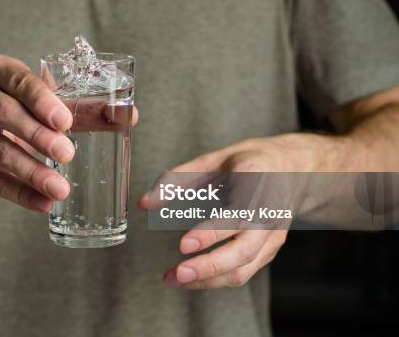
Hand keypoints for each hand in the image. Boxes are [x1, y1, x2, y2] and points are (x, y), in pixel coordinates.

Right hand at [0, 54, 75, 212]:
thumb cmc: (18, 111)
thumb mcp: (43, 103)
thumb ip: (83, 108)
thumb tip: (129, 116)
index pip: (19, 81)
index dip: (41, 100)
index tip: (66, 121)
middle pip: (4, 113)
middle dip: (37, 135)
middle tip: (67, 153)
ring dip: (31, 171)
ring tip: (60, 189)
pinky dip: (19, 194)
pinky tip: (43, 203)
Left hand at [139, 133, 338, 288]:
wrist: (294, 171)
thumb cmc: (250, 163)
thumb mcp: (214, 160)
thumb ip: (178, 180)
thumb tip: (145, 203)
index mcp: (257, 184)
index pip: (236, 215)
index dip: (211, 233)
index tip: (184, 244)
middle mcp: (269, 214)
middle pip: (243, 251)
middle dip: (209, 266)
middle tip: (178, 273)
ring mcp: (272, 235)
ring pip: (244, 268)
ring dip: (208, 280)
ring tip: (174, 279)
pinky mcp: (269, 250)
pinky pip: (243, 271)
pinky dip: (216, 279)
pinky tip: (191, 278)